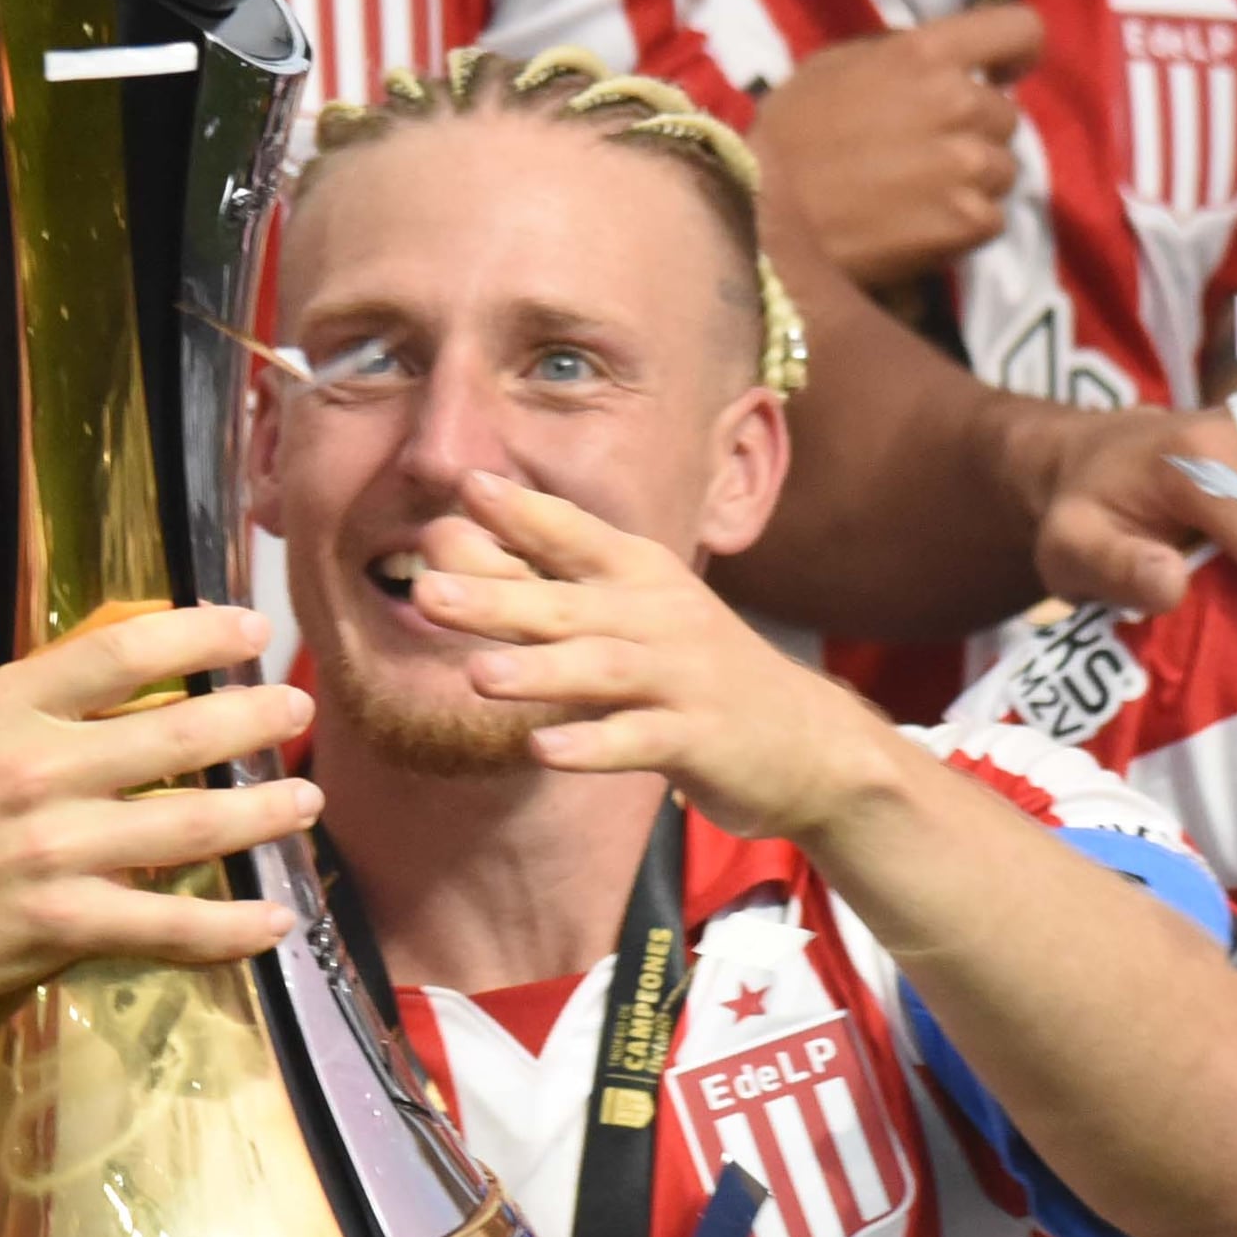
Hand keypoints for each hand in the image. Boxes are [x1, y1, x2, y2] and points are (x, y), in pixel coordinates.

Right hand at [0, 571, 319, 1026]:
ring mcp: (50, 850)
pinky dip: (228, 928)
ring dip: (261, 814)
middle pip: (176, 732)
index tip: (248, 630)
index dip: (198, 634)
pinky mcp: (55, 924)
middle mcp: (34, 770)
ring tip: (307, 800)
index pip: (120, 653)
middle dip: (253, 719)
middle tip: (299, 708)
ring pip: (188, 825)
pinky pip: (163, 925)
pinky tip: (274, 921)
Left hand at [397, 472, 900, 845]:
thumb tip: (447, 542)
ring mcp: (681, 678)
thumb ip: (544, 582)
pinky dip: (592, 746)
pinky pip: (639, 741)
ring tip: (477, 676)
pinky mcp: (698, 740)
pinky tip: (542, 749)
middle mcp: (658, 615)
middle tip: (425, 593)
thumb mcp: (631, 613)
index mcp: (638, 575)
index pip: (573, 534)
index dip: (522, 512)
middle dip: (498, 597)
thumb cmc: (695, 670)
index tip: (466, 486)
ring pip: (602, 669)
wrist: (811, 743)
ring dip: (540, 672)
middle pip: (568, 602)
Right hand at [751, 9, 1038, 295]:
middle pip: (1007, 115)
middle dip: (975, 132)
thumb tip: (949, 65)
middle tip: (924, 153)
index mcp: (927, 53)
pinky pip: (991, 218)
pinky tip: (916, 226)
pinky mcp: (968, 222)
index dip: (1016, 52)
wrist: (760, 217)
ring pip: (1004, 170)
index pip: (1021, 29)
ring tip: (916, 195)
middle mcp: (960, 102)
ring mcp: (968, 166)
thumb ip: (903, 57)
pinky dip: (962, 226)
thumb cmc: (787, 136)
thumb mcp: (836, 66)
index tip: (1001, 74)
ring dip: (972, 181)